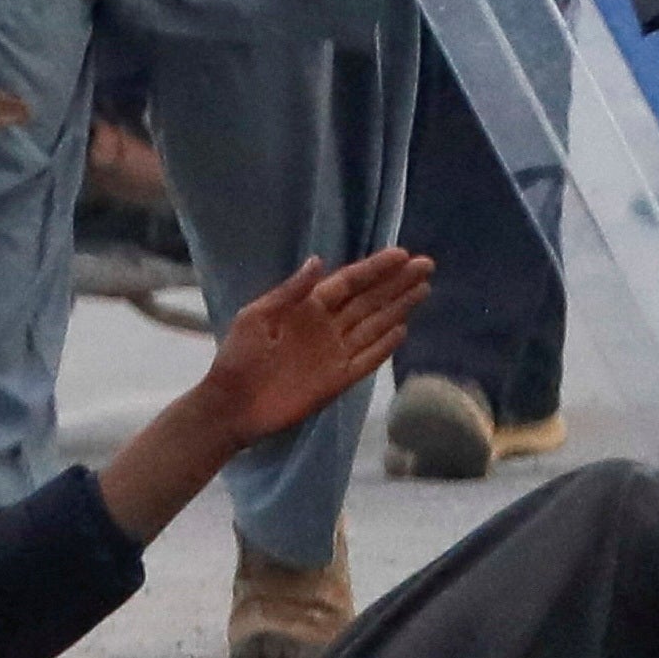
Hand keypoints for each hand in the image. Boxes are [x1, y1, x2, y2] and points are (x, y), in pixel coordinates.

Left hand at [191, 249, 432, 444]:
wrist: (232, 404)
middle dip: (397, 283)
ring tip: (423, 289)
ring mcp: (335, 352)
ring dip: (398, 308)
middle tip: (426, 265)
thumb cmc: (238, 357)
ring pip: (374, 325)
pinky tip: (402, 331)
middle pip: (369, 300)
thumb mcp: (257, 316)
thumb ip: (290, 291)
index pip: (349, 282)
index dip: (375, 268)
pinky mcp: (338, 379)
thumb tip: (318, 260)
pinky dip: (384, 346)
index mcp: (307, 306)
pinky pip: (367, 359)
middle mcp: (327, 326)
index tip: (402, 254)